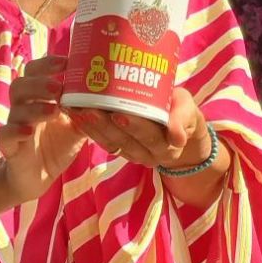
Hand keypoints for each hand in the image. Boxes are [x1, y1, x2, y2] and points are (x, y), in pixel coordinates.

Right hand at [0, 55, 86, 203]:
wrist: (37, 176)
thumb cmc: (58, 143)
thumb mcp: (78, 126)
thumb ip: (89, 110)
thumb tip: (113, 95)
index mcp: (39, 96)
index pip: (36, 71)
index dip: (47, 64)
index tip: (66, 62)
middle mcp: (24, 106)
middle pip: (22, 85)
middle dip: (40, 83)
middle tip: (59, 87)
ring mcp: (14, 125)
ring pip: (16, 109)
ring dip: (35, 107)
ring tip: (54, 110)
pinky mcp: (8, 146)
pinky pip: (3, 135)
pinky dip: (14, 131)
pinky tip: (28, 131)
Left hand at [67, 88, 210, 169]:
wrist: (178, 130)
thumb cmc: (181, 111)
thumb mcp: (188, 109)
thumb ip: (182, 118)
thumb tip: (177, 138)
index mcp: (168, 145)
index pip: (150, 136)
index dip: (134, 127)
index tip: (119, 114)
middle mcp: (148, 154)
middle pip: (125, 140)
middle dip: (105, 125)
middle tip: (90, 108)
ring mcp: (131, 153)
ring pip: (110, 142)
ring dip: (91, 126)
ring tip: (76, 109)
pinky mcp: (117, 148)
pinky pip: (101, 140)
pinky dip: (87, 127)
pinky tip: (73, 112)